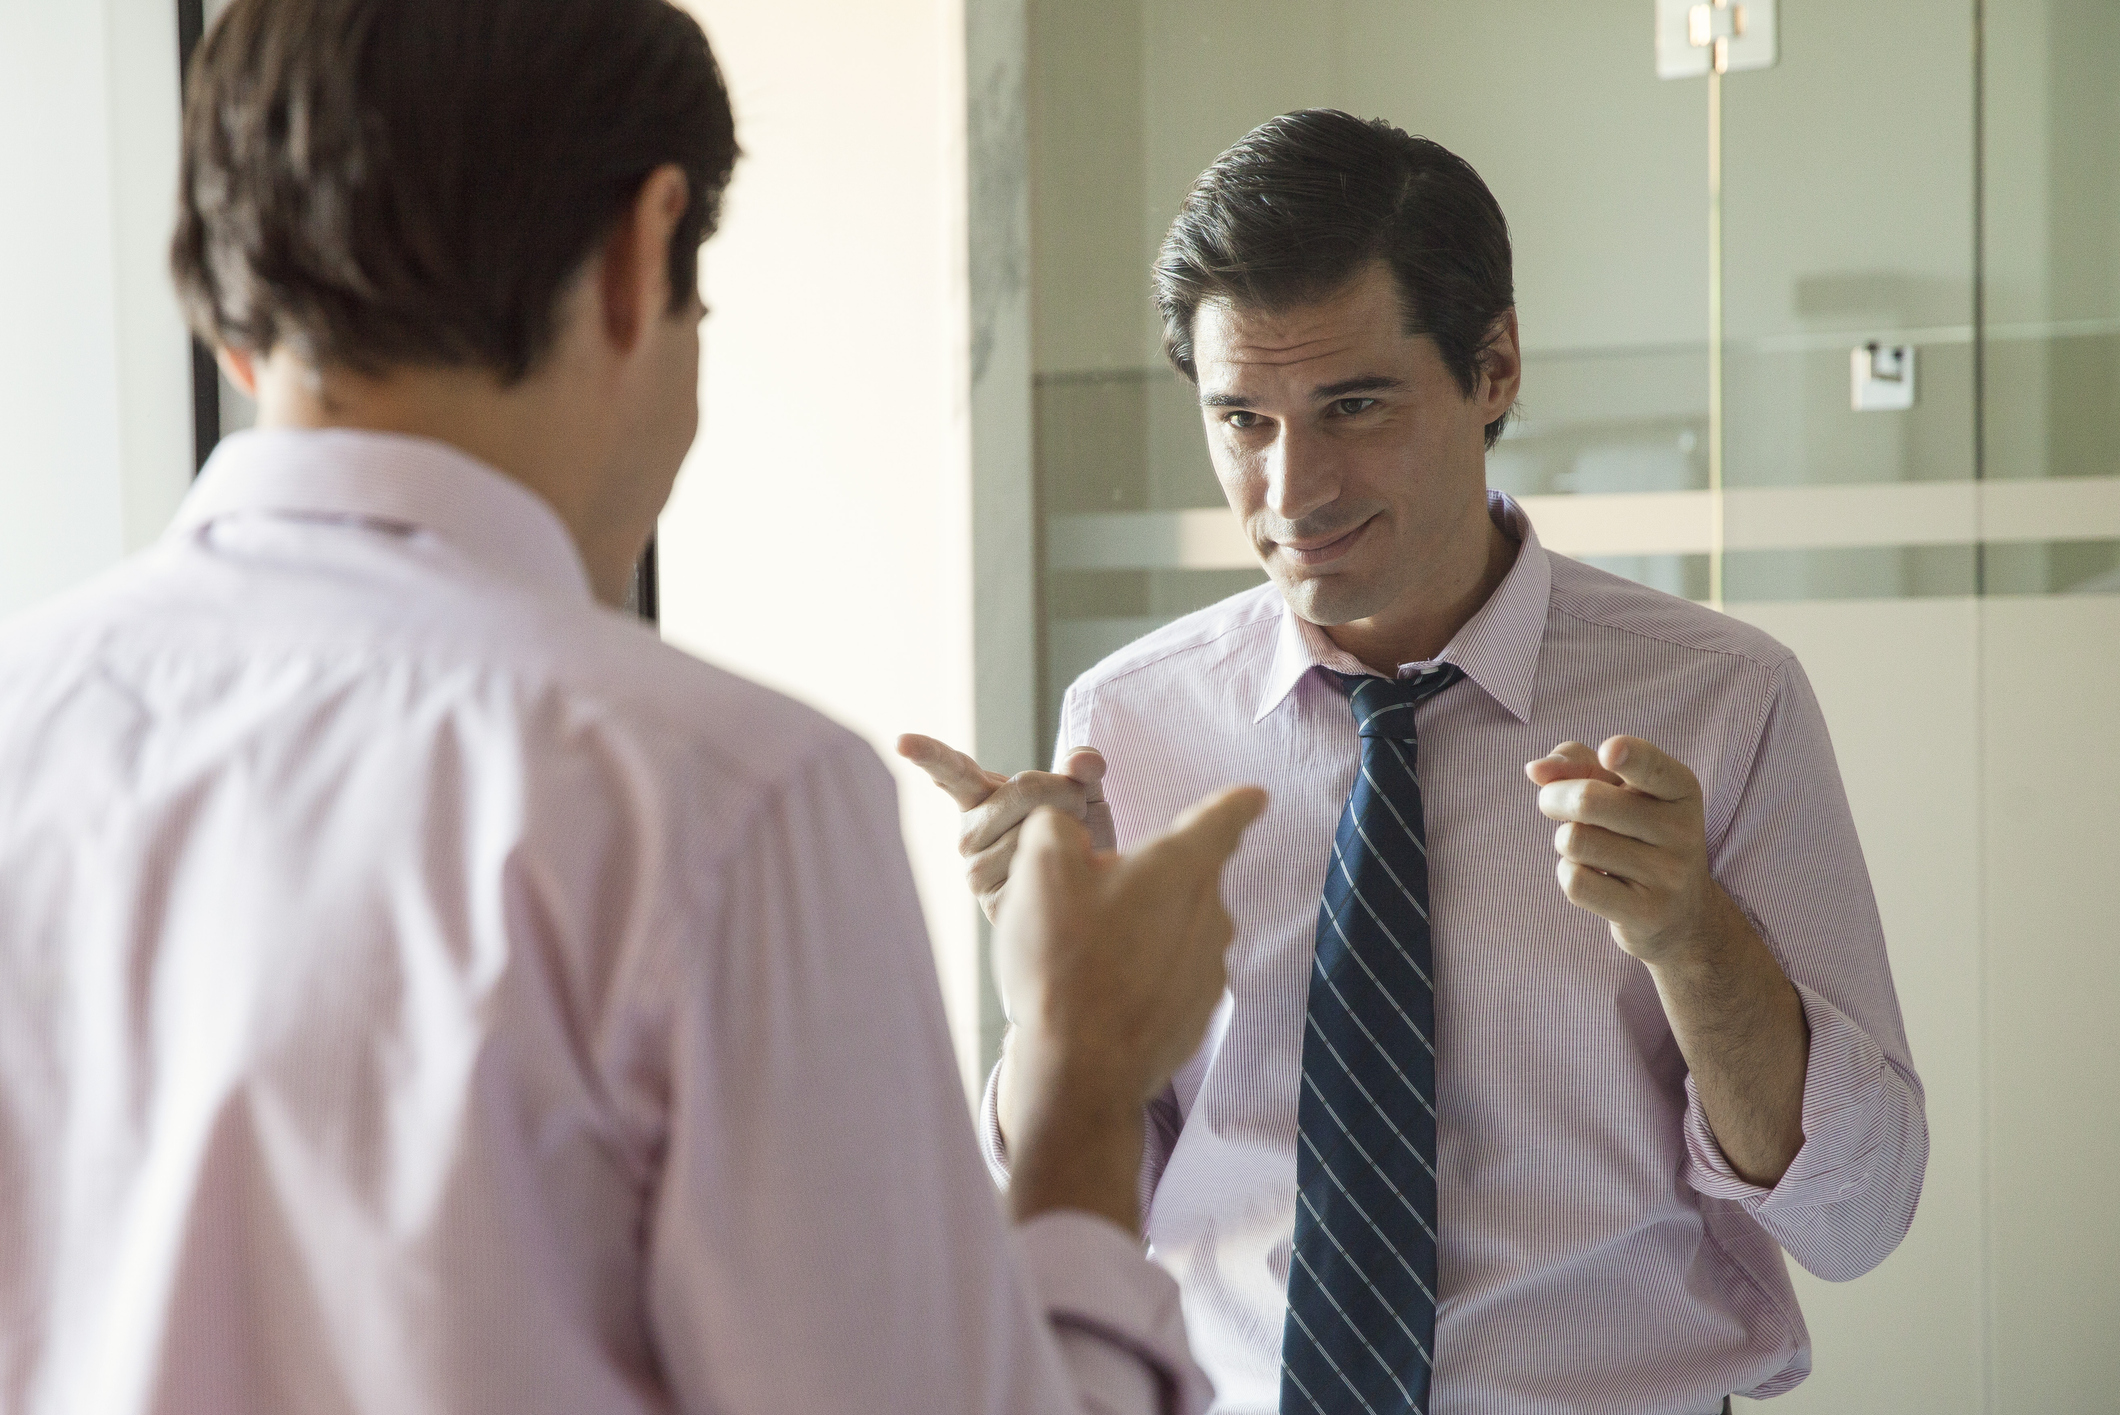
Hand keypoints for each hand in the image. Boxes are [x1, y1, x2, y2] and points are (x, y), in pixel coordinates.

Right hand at [896, 733, 1114, 921]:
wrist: (1093, 892)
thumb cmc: (1079, 832)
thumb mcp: (1084, 788)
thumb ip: (1083, 764)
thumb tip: (1083, 762)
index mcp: (978, 797)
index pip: (950, 771)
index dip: (927, 753)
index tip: (902, 741)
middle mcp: (967, 834)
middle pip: (1021, 789)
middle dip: (1065, 791)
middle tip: (1077, 808)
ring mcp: (975, 871)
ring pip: (1035, 831)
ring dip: (1069, 832)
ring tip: (1067, 847)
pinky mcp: (993, 904)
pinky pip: (1040, 869)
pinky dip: (1063, 868)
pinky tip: (1057, 876)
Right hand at [994, 785, 1266, 1230]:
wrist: (1079, 1069)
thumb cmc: (1064, 960)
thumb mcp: (1041, 868)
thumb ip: (1055, 825)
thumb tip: (1063, 826)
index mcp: (1182, 866)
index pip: (1225, 816)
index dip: (1235, 801)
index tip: (1253, 795)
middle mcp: (1211, 913)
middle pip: (1184, 878)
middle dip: (1144, 881)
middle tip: (1087, 903)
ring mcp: (1208, 969)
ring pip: (1174, 930)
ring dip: (1140, 931)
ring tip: (1085, 957)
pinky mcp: (1196, 1014)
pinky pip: (1168, 978)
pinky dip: (1140, 978)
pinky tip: (1099, 996)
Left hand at [1527, 736, 1729, 966]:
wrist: (1682, 913)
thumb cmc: (1637, 835)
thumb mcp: (1621, 791)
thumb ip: (1578, 764)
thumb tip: (1535, 770)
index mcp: (1681, 789)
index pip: (1651, 765)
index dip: (1626, 754)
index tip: (1608, 753)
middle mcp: (1682, 829)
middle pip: (1587, 800)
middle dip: (1553, 798)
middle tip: (1554, 804)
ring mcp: (1668, 874)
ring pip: (1575, 841)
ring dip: (1564, 841)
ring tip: (1587, 848)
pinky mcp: (1647, 913)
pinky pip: (1576, 882)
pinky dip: (1568, 874)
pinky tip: (1592, 877)